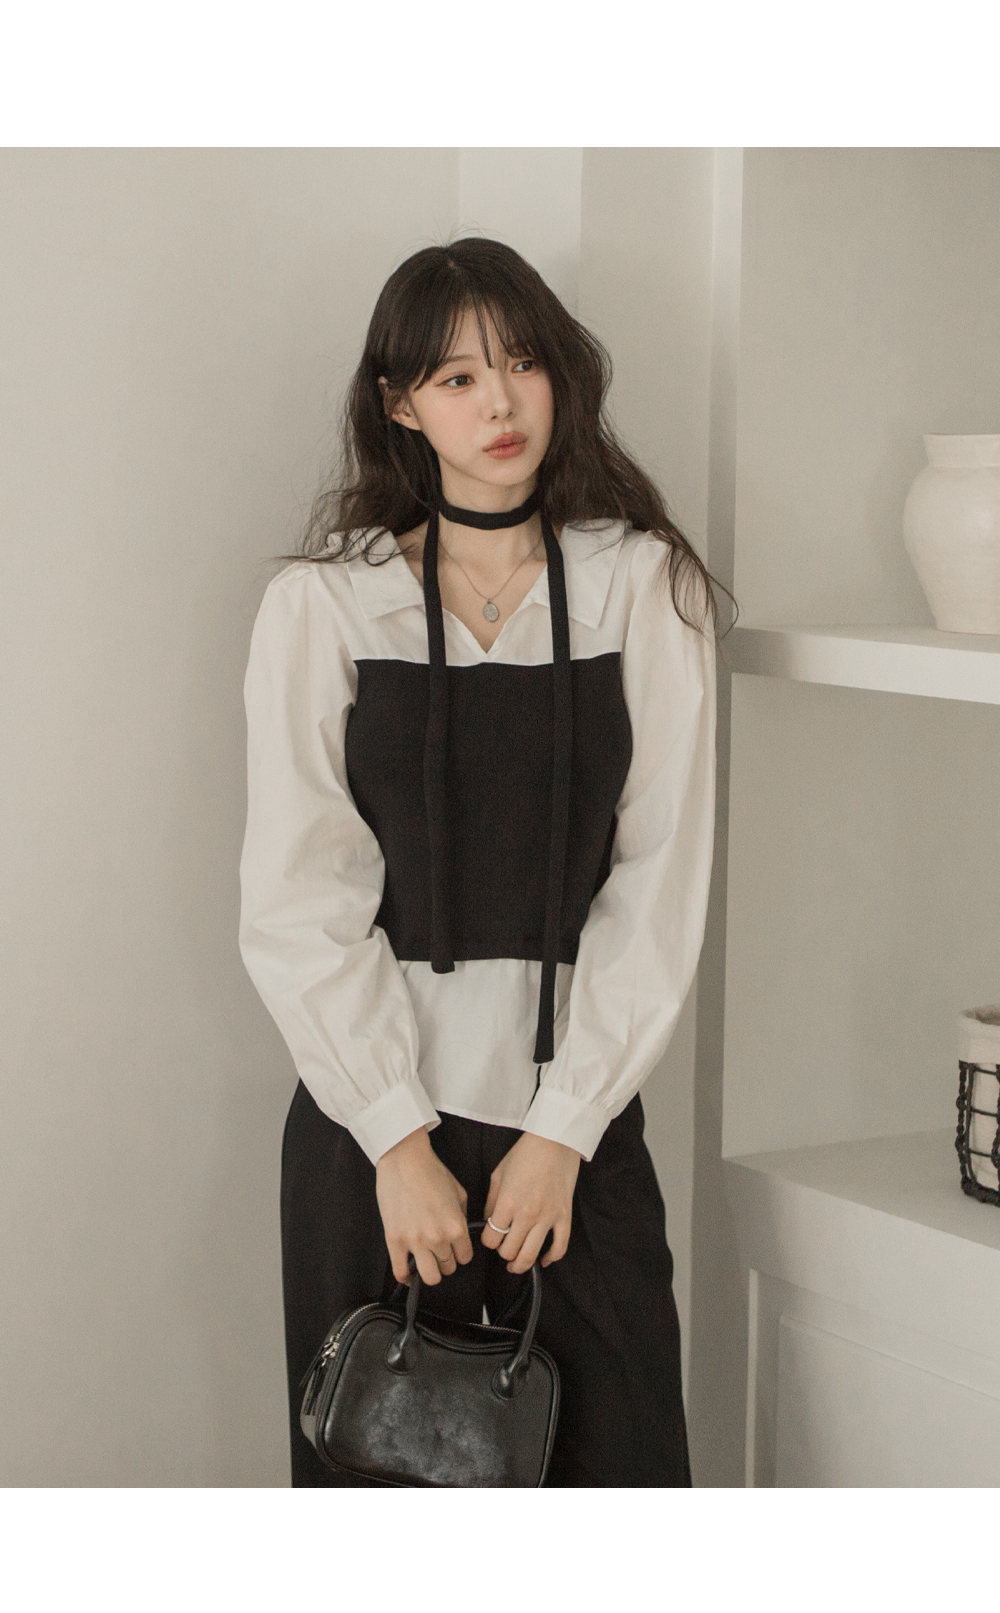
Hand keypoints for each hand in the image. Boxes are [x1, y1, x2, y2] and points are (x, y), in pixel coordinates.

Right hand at [375, 1125, 473, 1287]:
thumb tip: (461, 1234)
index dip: (460, 1253)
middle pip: (448, 1268)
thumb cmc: (431, 1171)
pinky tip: (408, 1273)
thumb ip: (462, 1217)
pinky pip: (400, 1272)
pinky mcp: (394, 1240)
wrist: (404, 1159)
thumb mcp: (459, 1193)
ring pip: (429, 1277)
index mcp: (456, 1226)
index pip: (465, 1258)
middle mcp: (438, 1238)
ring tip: (426, 1260)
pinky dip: (405, 1277)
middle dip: (446, 1260)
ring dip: (430, 1270)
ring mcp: (415, 1241)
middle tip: (439, 1249)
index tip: (455, 1248)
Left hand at [480, 1132, 581, 1273]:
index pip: (492, 1238)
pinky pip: (560, 1247)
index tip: (490, 1238)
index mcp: (508, 1202)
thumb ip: (491, 1201)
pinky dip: (551, 1259)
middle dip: (503, 1253)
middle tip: (503, 1248)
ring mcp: (548, 1217)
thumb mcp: (499, 1174)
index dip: (488, 1242)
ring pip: (531, 1255)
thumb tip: (488, 1221)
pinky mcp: (564, 1216)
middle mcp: (527, 1213)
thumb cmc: (525, 1154)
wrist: (555, 1140)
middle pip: (509, 1251)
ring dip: (520, 1265)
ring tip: (516, 1265)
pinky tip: (543, 1261)